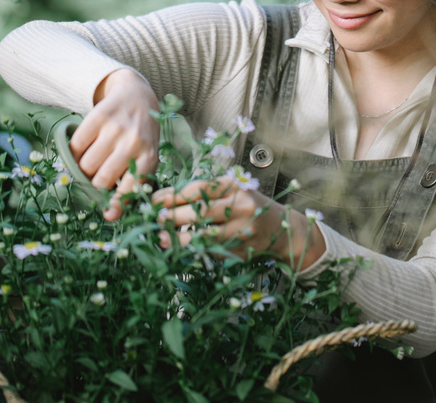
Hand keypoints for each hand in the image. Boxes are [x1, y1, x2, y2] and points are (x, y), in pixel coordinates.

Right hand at [70, 68, 159, 220]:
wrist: (137, 95)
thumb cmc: (141, 135)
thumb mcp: (146, 156)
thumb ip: (132, 183)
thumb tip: (110, 216)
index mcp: (149, 156)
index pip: (130, 189)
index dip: (116, 205)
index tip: (108, 214)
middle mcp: (134, 142)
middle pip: (101, 180)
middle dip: (94, 185)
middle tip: (96, 178)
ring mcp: (116, 128)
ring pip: (86, 165)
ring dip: (83, 168)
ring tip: (91, 161)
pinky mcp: (99, 115)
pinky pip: (76, 145)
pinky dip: (75, 151)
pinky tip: (85, 146)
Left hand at [152, 178, 325, 270]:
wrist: (282, 229)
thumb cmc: (249, 206)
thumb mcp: (232, 191)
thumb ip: (206, 194)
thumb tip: (166, 201)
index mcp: (234, 185)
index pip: (198, 189)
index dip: (173, 195)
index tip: (153, 199)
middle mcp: (240, 205)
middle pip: (200, 211)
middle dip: (173, 216)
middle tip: (154, 219)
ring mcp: (242, 230)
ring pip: (204, 235)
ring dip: (179, 238)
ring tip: (161, 238)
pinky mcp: (241, 250)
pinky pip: (212, 250)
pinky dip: (193, 250)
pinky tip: (179, 250)